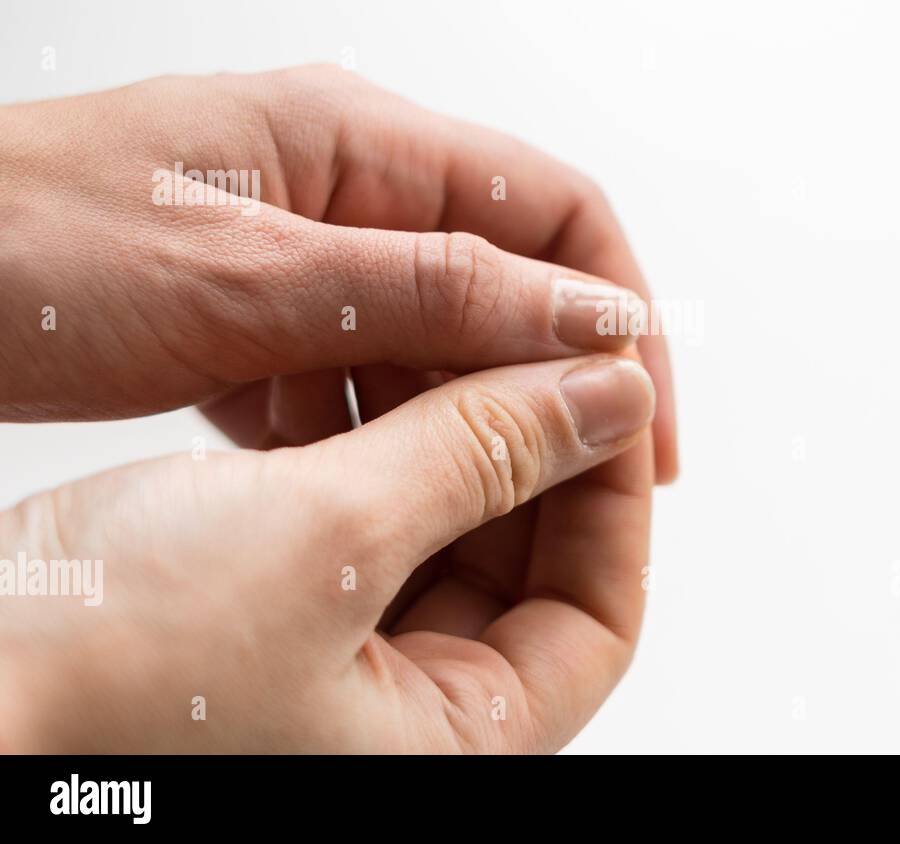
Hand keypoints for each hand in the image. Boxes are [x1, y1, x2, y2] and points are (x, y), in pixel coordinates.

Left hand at [0, 66, 676, 480]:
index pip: (555, 212)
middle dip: (542, 383)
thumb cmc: (20, 243)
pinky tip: (327, 475)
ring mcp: (301, 252)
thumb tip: (589, 317)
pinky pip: (351, 373)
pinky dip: (356, 431)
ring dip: (444, 416)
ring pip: (429, 339)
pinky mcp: (259, 312)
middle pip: (503, 280)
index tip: (639, 419)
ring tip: (434, 494)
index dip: (619, 314)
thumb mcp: (249, 281)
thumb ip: (432, 294)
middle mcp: (344, 188)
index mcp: (358, 140)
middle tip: (561, 483)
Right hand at [0, 355, 652, 752]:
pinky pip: (371, 520)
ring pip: (450, 531)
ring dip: (456, 431)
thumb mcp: (329, 536)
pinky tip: (366, 373)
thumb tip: (607, 394)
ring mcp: (343, 665)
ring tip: (451, 336)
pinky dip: (380, 443)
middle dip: (535, 446)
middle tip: (533, 343)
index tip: (605, 385)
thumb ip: (484, 454)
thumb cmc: (101, 666)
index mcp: (453, 746)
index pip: (600, 616)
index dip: (614, 492)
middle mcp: (408, 716)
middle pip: (530, 565)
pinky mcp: (281, 615)